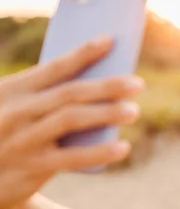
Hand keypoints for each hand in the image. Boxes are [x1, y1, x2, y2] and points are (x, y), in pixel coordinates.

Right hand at [0, 37, 144, 208]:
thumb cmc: (8, 136)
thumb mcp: (15, 110)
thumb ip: (48, 99)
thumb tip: (104, 88)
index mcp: (12, 90)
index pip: (54, 67)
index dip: (84, 53)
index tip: (111, 41)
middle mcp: (16, 111)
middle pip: (70, 93)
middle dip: (107, 86)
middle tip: (139, 84)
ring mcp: (23, 139)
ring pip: (71, 119)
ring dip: (106, 113)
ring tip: (134, 111)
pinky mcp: (31, 167)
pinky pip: (72, 157)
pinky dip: (100, 152)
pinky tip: (122, 147)